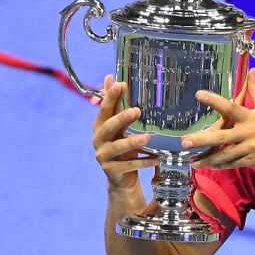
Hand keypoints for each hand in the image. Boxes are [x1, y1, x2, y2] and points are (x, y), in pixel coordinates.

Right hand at [91, 74, 158, 193]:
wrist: (120, 178)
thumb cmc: (123, 147)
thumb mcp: (120, 126)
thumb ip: (115, 104)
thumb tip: (109, 77)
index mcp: (100, 126)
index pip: (104, 109)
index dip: (111, 97)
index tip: (121, 84)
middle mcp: (98, 140)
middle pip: (108, 127)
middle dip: (121, 118)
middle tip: (137, 110)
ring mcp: (103, 156)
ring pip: (118, 147)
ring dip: (133, 142)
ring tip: (148, 137)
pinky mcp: (111, 171)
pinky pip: (128, 166)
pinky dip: (143, 162)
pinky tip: (156, 159)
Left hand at [185, 69, 254, 170]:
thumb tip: (251, 72)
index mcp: (251, 117)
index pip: (229, 107)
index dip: (214, 100)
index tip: (198, 94)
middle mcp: (247, 133)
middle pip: (220, 138)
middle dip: (201, 141)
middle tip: (184, 142)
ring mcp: (250, 149)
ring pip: (224, 156)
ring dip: (207, 159)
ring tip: (192, 161)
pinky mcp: (253, 161)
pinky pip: (233, 164)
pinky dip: (221, 165)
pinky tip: (210, 166)